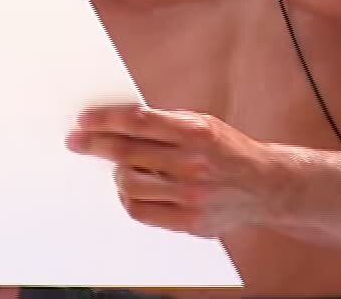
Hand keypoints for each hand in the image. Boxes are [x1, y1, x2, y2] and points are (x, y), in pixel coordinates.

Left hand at [68, 106, 283, 237]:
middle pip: (127, 153)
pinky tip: (131, 190)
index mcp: (196, 131)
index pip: (138, 122)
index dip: (105, 120)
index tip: (83, 120)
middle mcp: (193, 163)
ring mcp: (191, 195)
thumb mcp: (202, 124)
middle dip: (95, 145)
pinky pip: (141, 211)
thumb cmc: (226, 151)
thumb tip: (118, 121)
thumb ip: (165, 124)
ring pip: (129, 184)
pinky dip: (129, 199)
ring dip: (116, 174)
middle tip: (76, 141)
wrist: (264, 185)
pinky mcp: (189, 221)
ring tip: (118, 168)